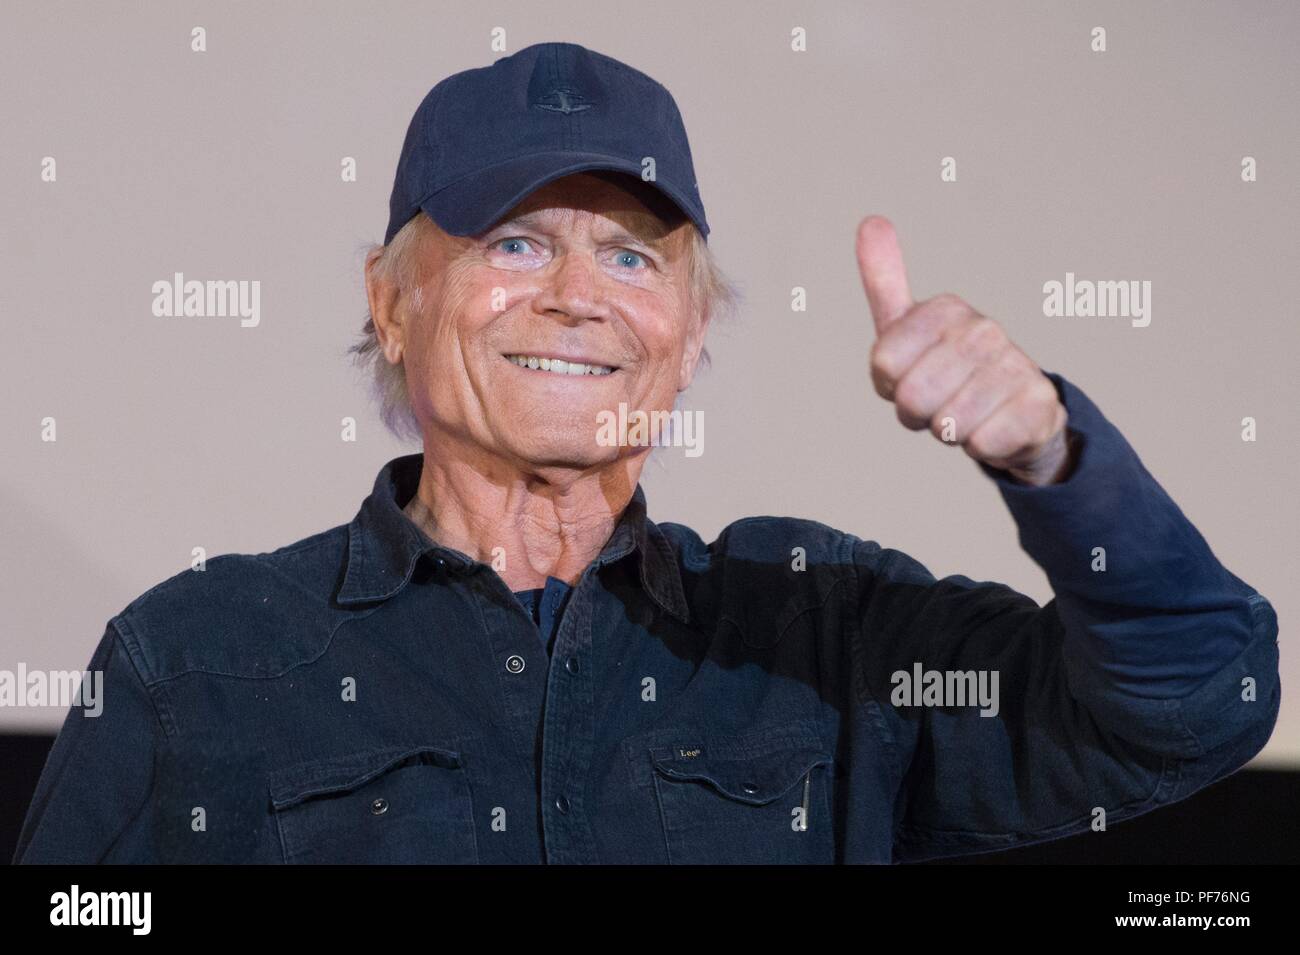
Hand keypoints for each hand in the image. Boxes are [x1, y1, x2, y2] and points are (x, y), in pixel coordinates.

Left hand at [855, 216, 1072, 485]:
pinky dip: (982, 446)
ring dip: (950, 431)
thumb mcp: (907, 328)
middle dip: (917, 414)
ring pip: (946, 424)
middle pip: (911, 398)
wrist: (1015, 412)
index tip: (911, 375)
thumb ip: (885, 280)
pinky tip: (996, 428)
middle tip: (938, 402)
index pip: (882, 365)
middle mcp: (984, 330)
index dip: (889, 386)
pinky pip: (981, 444)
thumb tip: (871, 220)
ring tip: (967, 414)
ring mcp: (1015, 365)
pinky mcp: (1038, 405)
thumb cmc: (948, 371)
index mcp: (946, 310)